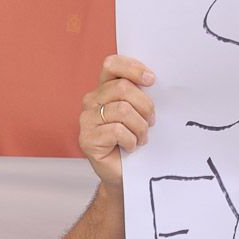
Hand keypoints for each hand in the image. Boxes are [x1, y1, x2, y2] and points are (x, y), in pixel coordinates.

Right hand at [79, 55, 155, 189]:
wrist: (123, 173)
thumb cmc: (133, 139)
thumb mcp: (139, 111)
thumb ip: (139, 93)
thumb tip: (152, 79)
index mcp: (103, 89)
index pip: (112, 65)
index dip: (133, 68)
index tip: (151, 80)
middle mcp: (91, 101)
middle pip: (123, 88)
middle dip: (145, 106)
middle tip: (151, 122)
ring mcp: (86, 120)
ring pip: (123, 110)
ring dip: (140, 127)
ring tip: (141, 137)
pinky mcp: (87, 139)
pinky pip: (118, 130)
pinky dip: (131, 140)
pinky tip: (130, 147)